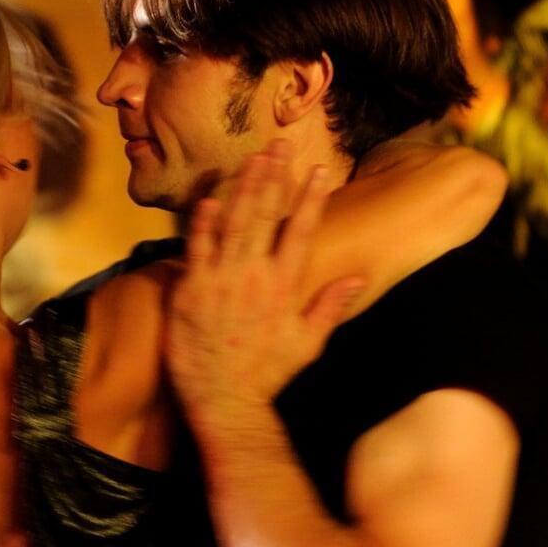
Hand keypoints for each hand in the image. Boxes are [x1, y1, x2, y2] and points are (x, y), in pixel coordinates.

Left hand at [166, 142, 363, 418]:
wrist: (223, 401)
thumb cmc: (267, 376)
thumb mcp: (307, 345)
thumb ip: (329, 307)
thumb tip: (357, 279)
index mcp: (285, 286)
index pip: (301, 231)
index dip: (311, 198)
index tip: (319, 170)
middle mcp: (254, 276)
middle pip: (265, 215)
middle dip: (273, 177)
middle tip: (278, 145)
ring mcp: (219, 280)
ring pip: (232, 222)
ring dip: (242, 187)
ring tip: (252, 158)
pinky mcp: (190, 290)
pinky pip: (196, 247)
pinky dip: (202, 222)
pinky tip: (209, 197)